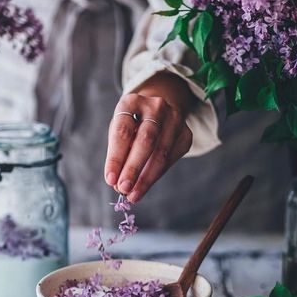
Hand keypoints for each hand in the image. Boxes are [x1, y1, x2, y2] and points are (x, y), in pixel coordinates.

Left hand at [105, 72, 193, 202]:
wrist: (157, 112)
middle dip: (133, 168)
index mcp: (131, 102)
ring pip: (161, 153)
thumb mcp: (119, 130)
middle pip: (146, 140)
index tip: (110, 179)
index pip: (122, 131)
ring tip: (133, 195)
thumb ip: (118, 153)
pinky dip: (157, 175)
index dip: (116, 157)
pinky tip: (145, 186)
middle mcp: (155, 106)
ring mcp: (175, 118)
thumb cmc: (131, 124)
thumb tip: (118, 185)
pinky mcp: (186, 133)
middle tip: (124, 189)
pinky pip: (171, 159)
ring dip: (146, 178)